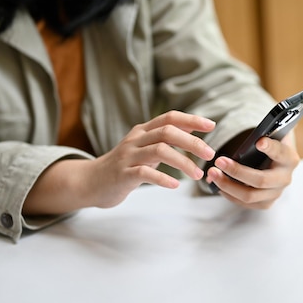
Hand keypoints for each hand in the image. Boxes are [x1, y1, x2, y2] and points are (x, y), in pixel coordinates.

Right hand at [88, 111, 215, 207]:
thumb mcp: (144, 148)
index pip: (169, 117)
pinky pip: (144, 173)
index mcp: (143, 131)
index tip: (211, 125)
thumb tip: (193, 133)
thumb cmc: (125, 166)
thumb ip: (164, 140)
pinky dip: (162, 178)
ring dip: (183, 162)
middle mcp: (136, 139)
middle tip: (210, 154)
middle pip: (167, 132)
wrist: (91, 182)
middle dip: (192, 142)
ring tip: (197, 175)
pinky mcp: (122, 174)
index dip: (191, 119)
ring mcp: (128, 156)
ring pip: (159, 151)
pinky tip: (175, 185)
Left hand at [205, 134, 299, 208]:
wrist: (277, 162)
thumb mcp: (271, 136)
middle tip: (219, 161)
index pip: (280, 152)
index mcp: (289, 158)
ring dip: (228, 185)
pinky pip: (245, 203)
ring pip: (250, 195)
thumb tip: (253, 139)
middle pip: (261, 180)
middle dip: (237, 171)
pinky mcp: (265, 203)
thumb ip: (264, 134)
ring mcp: (276, 193)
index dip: (270, 148)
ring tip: (212, 173)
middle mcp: (285, 178)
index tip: (259, 142)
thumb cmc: (270, 145)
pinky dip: (229, 194)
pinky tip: (218, 184)